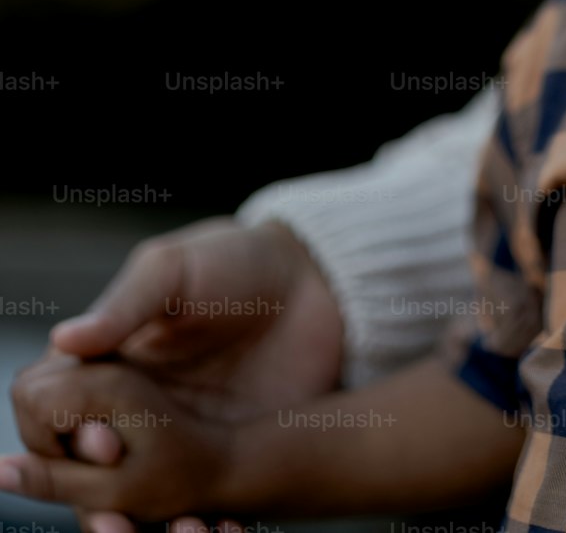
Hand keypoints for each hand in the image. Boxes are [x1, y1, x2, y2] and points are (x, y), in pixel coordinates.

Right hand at [8, 216, 342, 532]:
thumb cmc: (236, 261)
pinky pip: (194, 508)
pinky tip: (218, 531)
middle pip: (80, 473)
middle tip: (121, 518)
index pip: (49, 413)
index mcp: (103, 360)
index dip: (61, 438)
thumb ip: (125, 303)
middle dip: (92, 502)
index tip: (106, 445)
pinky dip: (197, 528)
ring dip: (139, 528)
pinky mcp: (218, 460)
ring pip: (133, 503)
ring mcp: (171, 438)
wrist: (316, 283)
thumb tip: (63, 338)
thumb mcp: (177, 269)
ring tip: (179, 531)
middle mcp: (127, 407)